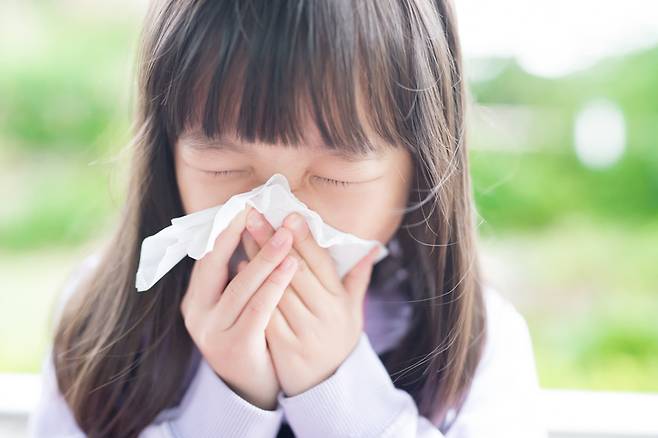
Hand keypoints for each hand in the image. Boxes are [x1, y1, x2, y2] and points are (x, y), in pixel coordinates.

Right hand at [180, 206, 298, 409]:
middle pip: (215, 266)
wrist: (253, 389)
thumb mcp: (238, 305)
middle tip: (258, 210)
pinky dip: (274, 285)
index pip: (207, 257)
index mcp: (196, 299)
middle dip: (237, 235)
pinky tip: (291, 266)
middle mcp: (197, 314)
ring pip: (240, 286)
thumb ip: (240, 275)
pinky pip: (257, 309)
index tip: (244, 205)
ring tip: (286, 235)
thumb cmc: (250, 337)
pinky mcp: (235, 347)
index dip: (224, 230)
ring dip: (264, 257)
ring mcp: (213, 332)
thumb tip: (257, 234)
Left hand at [239, 209, 378, 395]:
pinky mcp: (284, 347)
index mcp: (340, 302)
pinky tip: (238, 270)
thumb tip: (372, 247)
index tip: (289, 214)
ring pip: (278, 289)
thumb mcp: (353, 311)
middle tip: (256, 216)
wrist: (325, 388)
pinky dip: (252, 289)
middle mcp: (325, 315)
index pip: (321, 263)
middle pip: (296, 271)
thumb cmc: (336, 341)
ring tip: (243, 235)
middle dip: (274, 240)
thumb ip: (357, 278)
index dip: (304, 238)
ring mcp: (305, 332)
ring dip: (258, 260)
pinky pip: (265, 312)